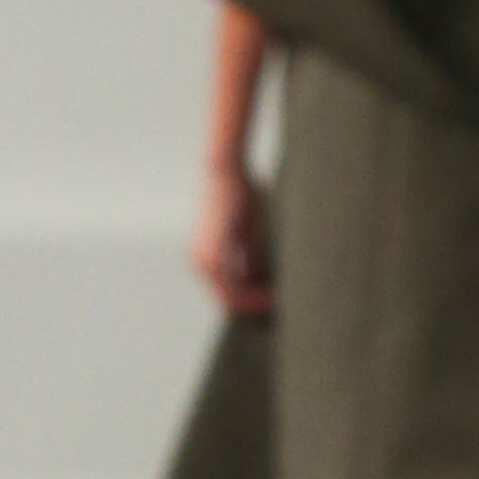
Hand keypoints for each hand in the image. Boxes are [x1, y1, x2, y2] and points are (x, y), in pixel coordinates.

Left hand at [193, 156, 274, 318]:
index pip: (226, 291)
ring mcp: (203, 259)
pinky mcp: (213, 252)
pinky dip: (252, 292)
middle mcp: (199, 262)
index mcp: (205, 257)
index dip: (250, 301)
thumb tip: (259, 277)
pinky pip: (233, 284)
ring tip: (278, 302)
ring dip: (255, 302)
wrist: (225, 170)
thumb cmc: (238, 194)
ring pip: (230, 296)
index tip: (273, 302)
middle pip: (227, 299)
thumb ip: (249, 256)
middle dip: (254, 305)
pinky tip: (271, 293)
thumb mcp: (246, 230)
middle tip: (279, 307)